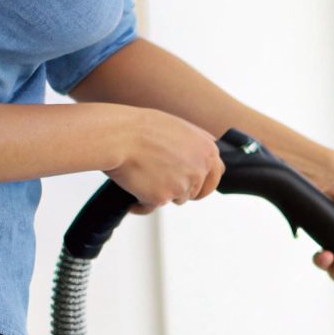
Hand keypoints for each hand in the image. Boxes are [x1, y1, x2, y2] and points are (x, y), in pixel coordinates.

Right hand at [108, 109, 223, 212]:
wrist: (118, 135)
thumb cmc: (141, 127)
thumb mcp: (179, 128)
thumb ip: (195, 145)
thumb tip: (201, 157)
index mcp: (207, 151)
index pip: (215, 176)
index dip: (204, 183)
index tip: (196, 187)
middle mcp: (199, 170)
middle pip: (195, 192)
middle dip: (180, 190)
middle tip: (162, 184)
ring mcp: (182, 186)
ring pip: (174, 199)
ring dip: (161, 193)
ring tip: (141, 176)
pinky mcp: (162, 198)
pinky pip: (150, 207)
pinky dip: (140, 203)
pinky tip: (130, 192)